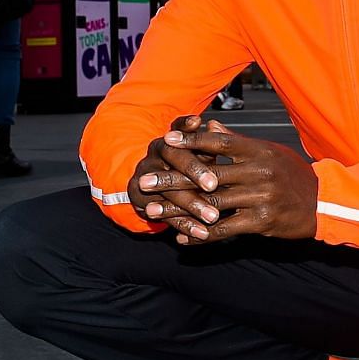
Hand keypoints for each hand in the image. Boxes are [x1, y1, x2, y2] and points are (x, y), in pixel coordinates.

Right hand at [128, 114, 219, 228]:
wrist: (149, 185)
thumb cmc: (183, 166)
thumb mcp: (195, 152)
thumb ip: (206, 142)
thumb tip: (215, 126)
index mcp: (168, 141)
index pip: (177, 134)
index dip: (189, 134)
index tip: (205, 137)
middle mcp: (154, 157)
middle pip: (173, 161)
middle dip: (194, 172)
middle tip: (213, 185)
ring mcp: (145, 179)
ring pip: (170, 192)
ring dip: (192, 204)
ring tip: (213, 216)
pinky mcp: (143, 202)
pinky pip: (166, 216)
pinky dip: (186, 225)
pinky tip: (202, 233)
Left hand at [147, 123, 320, 246]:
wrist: (324, 203)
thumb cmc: (293, 174)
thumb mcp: (268, 151)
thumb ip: (237, 142)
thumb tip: (210, 125)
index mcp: (257, 151)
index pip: (218, 141)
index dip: (190, 140)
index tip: (166, 140)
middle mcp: (257, 172)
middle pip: (206, 175)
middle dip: (172, 179)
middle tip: (145, 181)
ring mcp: (259, 198)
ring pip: (210, 204)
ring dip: (179, 209)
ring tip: (154, 211)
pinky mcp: (261, 222)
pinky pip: (224, 230)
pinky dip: (201, 235)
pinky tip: (182, 238)